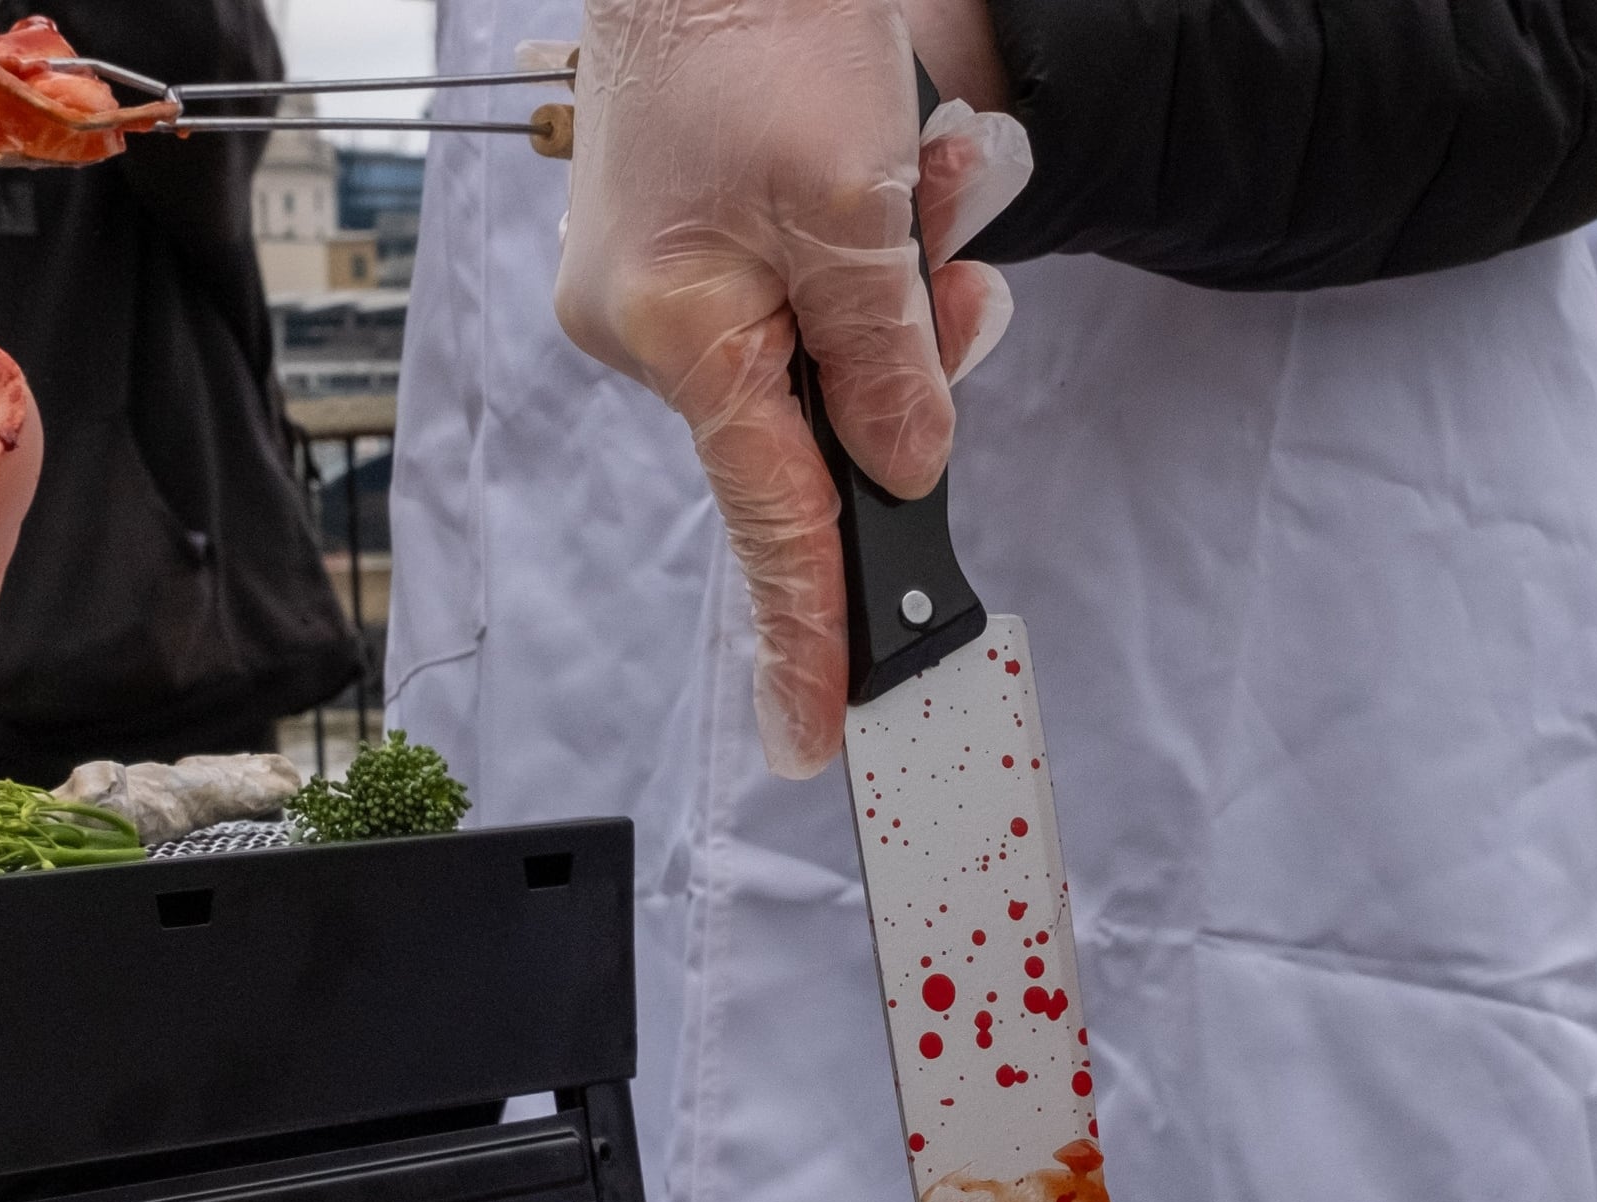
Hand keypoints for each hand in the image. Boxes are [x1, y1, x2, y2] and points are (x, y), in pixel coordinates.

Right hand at [555, 0, 1031, 778]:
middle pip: (819, 426)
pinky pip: (810, 300)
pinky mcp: (697, 249)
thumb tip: (904, 470)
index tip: (815, 736)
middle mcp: (657, 330)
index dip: (805, 636)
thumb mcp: (855, 203)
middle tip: (940, 259)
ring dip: (902, 285)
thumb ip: (888, 357)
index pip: (769, 523)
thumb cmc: (756, 27)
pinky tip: (892, 171)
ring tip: (917, 174)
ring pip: (828, 357)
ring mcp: (669, 292)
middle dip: (907, 359)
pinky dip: (869, 253)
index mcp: (679, 336)